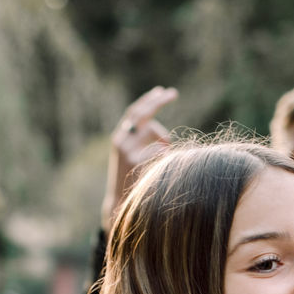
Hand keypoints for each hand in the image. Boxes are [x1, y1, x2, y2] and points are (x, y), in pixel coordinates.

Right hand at [103, 86, 177, 227]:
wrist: (120, 203)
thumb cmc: (133, 179)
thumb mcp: (136, 157)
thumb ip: (146, 144)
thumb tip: (166, 138)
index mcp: (120, 136)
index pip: (134, 111)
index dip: (148, 100)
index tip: (162, 91)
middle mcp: (120, 140)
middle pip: (142, 113)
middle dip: (158, 101)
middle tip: (173, 93)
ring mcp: (127, 150)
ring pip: (154, 131)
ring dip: (165, 139)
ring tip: (166, 154)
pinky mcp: (134, 161)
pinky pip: (159, 149)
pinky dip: (166, 155)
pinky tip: (161, 168)